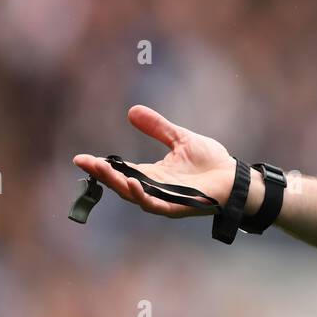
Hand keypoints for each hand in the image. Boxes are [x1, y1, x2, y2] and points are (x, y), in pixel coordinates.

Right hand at [72, 105, 237, 217]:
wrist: (235, 177)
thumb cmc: (210, 161)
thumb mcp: (180, 139)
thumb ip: (158, 127)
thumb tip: (132, 111)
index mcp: (153, 175)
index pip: (121, 171)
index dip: (102, 166)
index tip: (81, 158)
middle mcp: (155, 189)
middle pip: (122, 184)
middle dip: (103, 174)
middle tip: (85, 163)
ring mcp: (166, 199)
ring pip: (135, 195)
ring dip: (118, 184)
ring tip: (103, 171)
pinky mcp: (180, 206)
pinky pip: (157, 205)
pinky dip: (143, 197)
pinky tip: (134, 184)